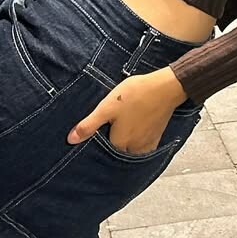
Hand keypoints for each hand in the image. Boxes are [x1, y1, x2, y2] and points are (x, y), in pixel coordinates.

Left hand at [68, 66, 188, 154]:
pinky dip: (137, 137)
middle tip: (112, 123)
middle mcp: (133, 149)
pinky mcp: (156, 138)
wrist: (166, 88)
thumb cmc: (136, 95)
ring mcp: (146, 145)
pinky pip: (142, 144)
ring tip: (124, 122)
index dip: (98, 139)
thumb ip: (89, 125)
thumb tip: (71, 140)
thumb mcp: (107, 107)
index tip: (99, 128)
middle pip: (117, 150)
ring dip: (125, 140)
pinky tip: (136, 124)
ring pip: (130, 148)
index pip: (102, 149)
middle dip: (112, 140)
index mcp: (119, 143)